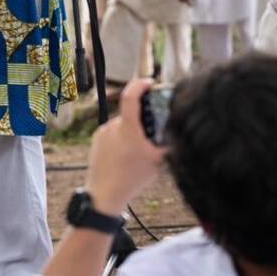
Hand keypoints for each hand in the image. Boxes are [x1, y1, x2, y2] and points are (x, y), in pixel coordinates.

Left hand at [84, 79, 167, 215]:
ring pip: (122, 125)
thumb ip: (167, 142)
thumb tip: (180, 130)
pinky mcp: (96, 140)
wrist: (104, 193)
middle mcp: (112, 126)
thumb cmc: (132, 178)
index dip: (140, 85)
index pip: (130, 96)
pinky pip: (113, 133)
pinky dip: (122, 139)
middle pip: (130, 114)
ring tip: (138, 152)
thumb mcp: (157, 160)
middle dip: (142, 120)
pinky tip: (126, 155)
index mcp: (127, 129)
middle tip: (151, 135)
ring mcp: (102, 132)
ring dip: (132, 132)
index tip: (149, 83)